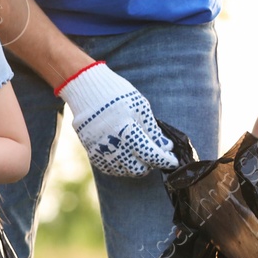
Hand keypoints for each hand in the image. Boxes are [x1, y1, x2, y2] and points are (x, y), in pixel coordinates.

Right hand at [59, 62, 177, 176]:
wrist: (85, 87)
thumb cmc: (116, 93)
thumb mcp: (140, 106)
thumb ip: (153, 130)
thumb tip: (166, 147)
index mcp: (127, 129)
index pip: (151, 154)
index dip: (165, 160)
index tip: (172, 160)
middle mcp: (112, 142)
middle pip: (138, 168)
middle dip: (150, 164)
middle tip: (153, 154)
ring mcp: (99, 148)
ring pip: (124, 171)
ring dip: (135, 166)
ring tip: (139, 153)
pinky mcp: (90, 150)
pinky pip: (109, 168)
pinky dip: (120, 166)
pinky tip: (124, 155)